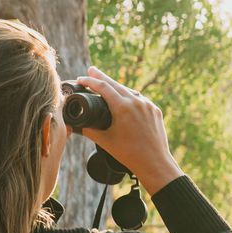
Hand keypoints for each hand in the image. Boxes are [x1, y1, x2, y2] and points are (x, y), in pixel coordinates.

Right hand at [70, 66, 182, 194]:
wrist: (155, 162)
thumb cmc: (129, 154)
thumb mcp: (105, 141)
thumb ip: (89, 131)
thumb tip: (75, 126)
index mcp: (123, 107)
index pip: (103, 87)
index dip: (90, 81)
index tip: (81, 78)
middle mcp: (137, 102)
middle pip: (116, 84)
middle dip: (102, 77)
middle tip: (91, 70)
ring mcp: (148, 105)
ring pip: (129, 91)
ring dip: (117, 86)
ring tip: (106, 84)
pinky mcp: (155, 110)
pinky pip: (140, 99)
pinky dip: (130, 96)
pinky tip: (124, 97)